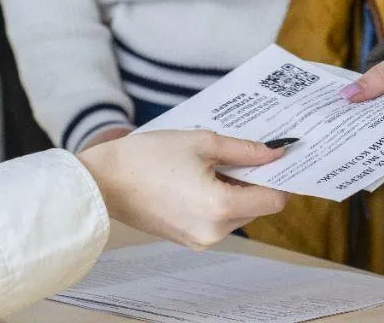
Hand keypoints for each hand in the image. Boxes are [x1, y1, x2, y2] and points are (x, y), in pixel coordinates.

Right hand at [79, 130, 289, 249]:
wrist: (104, 181)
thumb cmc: (149, 157)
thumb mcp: (203, 142)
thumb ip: (245, 150)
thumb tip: (276, 152)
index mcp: (221, 206)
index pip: (274, 200)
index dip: (279, 177)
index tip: (276, 158)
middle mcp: (215, 231)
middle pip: (258, 207)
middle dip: (256, 181)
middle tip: (241, 154)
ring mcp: (200, 239)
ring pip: (239, 214)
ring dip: (237, 191)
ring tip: (213, 164)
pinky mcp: (188, 240)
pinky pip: (219, 221)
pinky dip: (220, 201)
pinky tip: (201, 178)